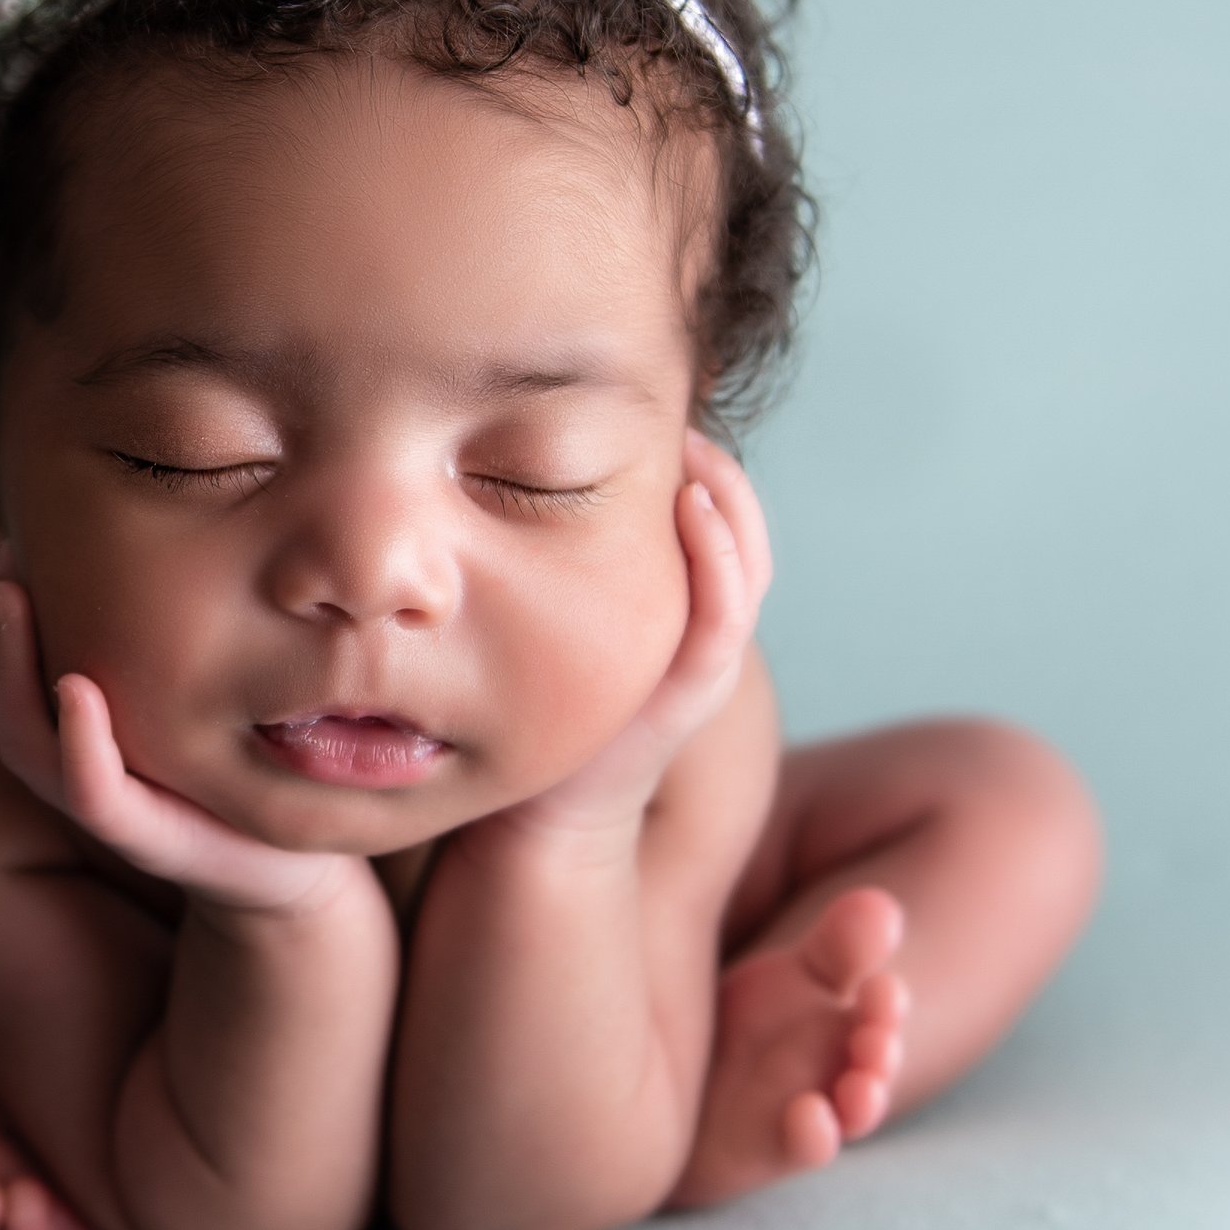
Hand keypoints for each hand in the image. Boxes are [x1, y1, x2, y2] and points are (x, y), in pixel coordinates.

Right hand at [0, 543, 368, 916]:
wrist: (298, 867)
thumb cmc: (252, 761)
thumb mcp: (203, 679)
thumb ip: (165, 623)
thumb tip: (158, 518)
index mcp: (81, 729)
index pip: (4, 669)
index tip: (16, 534)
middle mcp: (81, 767)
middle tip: (8, 554)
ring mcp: (112, 806)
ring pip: (25, 743)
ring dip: (10, 668)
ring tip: (11, 598)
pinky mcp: (152, 838)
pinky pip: (92, 793)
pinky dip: (78, 742)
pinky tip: (79, 687)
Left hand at [467, 429, 773, 850]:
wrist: (533, 825)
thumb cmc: (523, 714)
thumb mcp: (536, 616)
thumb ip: (533, 555)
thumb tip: (485, 467)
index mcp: (670, 609)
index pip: (708, 514)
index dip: (695, 457)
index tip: (652, 405)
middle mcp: (697, 630)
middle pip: (738, 525)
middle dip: (715, 461)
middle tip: (680, 404)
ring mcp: (701, 661)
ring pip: (744, 561)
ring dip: (726, 495)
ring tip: (692, 442)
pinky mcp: (689, 692)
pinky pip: (722, 616)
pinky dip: (718, 556)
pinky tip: (691, 505)